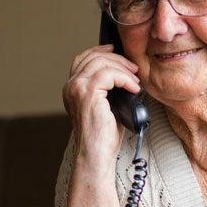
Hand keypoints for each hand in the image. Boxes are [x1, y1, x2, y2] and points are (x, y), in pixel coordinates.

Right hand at [62, 44, 139, 161]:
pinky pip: (109, 74)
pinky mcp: (88, 93)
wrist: (96, 155)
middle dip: (117, 59)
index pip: (83, 59)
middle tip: (134, 69)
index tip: (116, 51)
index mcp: (72, 89)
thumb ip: (107, 89)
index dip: (100, 51)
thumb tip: (126, 74)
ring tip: (135, 81)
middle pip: (93, 57)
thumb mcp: (105, 106)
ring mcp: (77, 88)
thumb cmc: (102, 137)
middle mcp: (71, 86)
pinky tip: (133, 88)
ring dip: (123, 68)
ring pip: (102, 63)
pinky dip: (125, 78)